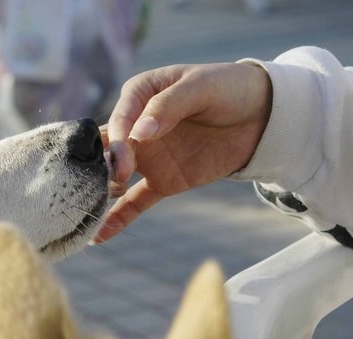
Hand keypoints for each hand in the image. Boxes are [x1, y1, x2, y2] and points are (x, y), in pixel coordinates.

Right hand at [95, 62, 271, 242]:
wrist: (262, 115)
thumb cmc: (228, 89)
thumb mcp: (200, 88)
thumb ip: (167, 107)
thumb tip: (139, 134)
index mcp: (139, 95)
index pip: (118, 119)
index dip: (118, 141)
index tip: (126, 160)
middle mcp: (134, 127)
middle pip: (106, 148)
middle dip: (97, 167)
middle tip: (104, 184)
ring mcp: (147, 157)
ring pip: (113, 177)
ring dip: (100, 193)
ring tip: (89, 213)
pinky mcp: (162, 181)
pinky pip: (135, 202)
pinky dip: (119, 218)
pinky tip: (100, 237)